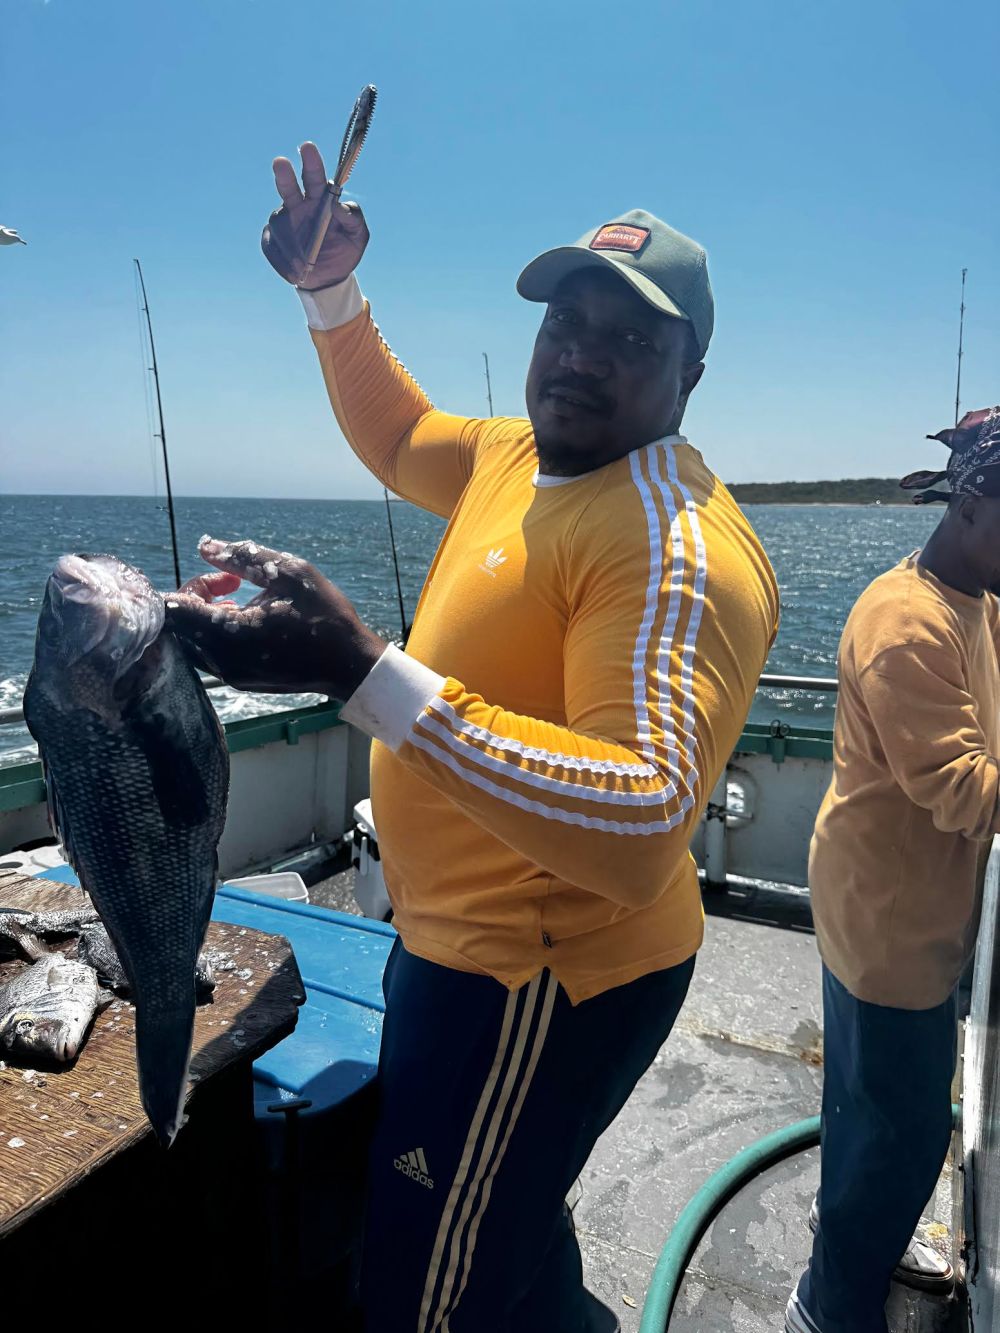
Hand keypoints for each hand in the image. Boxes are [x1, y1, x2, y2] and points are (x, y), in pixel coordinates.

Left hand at [163, 538, 385, 700]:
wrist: (349, 664)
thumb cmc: (325, 616)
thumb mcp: (291, 574)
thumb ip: (243, 557)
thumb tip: (205, 547)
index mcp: (230, 634)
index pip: (174, 610)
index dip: (186, 586)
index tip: (219, 577)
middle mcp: (222, 660)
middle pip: (179, 626)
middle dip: (196, 597)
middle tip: (231, 582)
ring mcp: (229, 675)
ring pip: (192, 641)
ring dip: (206, 615)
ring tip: (239, 599)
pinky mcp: (238, 680)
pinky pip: (210, 653)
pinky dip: (217, 632)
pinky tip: (247, 618)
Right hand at [261, 141, 369, 289]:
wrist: (329, 278)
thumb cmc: (345, 250)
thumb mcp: (358, 236)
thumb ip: (354, 218)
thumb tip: (338, 206)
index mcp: (320, 199)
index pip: (315, 176)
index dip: (311, 162)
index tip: (307, 147)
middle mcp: (298, 205)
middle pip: (288, 187)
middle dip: (285, 175)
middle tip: (281, 162)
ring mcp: (283, 222)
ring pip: (280, 224)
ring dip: (290, 244)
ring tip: (304, 264)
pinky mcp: (272, 241)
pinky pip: (272, 246)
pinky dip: (283, 260)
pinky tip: (295, 272)